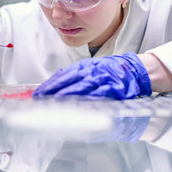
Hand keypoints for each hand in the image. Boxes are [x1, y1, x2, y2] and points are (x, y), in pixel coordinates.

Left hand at [32, 52, 151, 99]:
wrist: (133, 69)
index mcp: (84, 67)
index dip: (49, 85)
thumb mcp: (91, 69)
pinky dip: (88, 100)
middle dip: (53, 91)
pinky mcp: (113, 88)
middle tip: (41, 100)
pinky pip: (99, 94)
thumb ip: (76, 75)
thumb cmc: (110, 71)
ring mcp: (102, 79)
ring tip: (55, 102)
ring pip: (81, 87)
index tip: (37, 93)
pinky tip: (79, 105)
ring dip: (67, 95)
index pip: (63, 76)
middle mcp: (91, 71)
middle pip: (69, 81)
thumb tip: (56, 80)